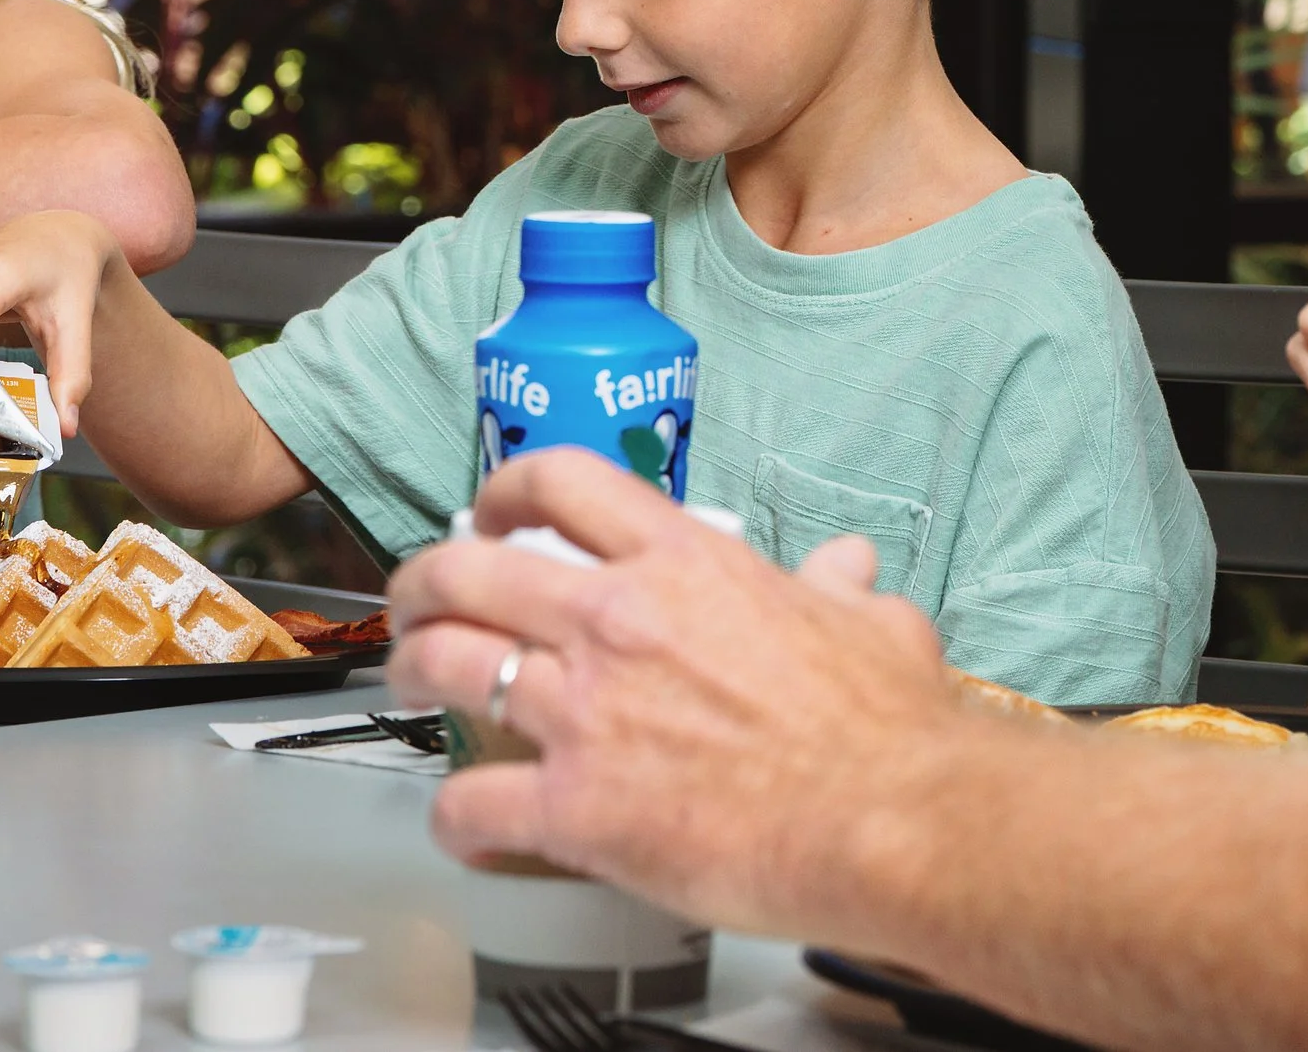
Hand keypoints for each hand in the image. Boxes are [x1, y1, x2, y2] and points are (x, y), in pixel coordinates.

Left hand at [387, 450, 958, 935]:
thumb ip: (840, 590)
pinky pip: (472, 802)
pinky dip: (453, 816)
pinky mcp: (576, 809)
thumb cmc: (890, 733)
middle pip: (467, 570)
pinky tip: (464, 824)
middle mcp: (616, 622)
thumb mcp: (874, 625)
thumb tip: (848, 568)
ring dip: (412, 671)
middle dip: (423, 583)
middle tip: (419, 603)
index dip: (504, 491)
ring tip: (412, 683)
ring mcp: (586, 713)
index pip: (561, 483)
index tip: (490, 514)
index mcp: (684, 565)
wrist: (895, 823)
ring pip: (446, 664)